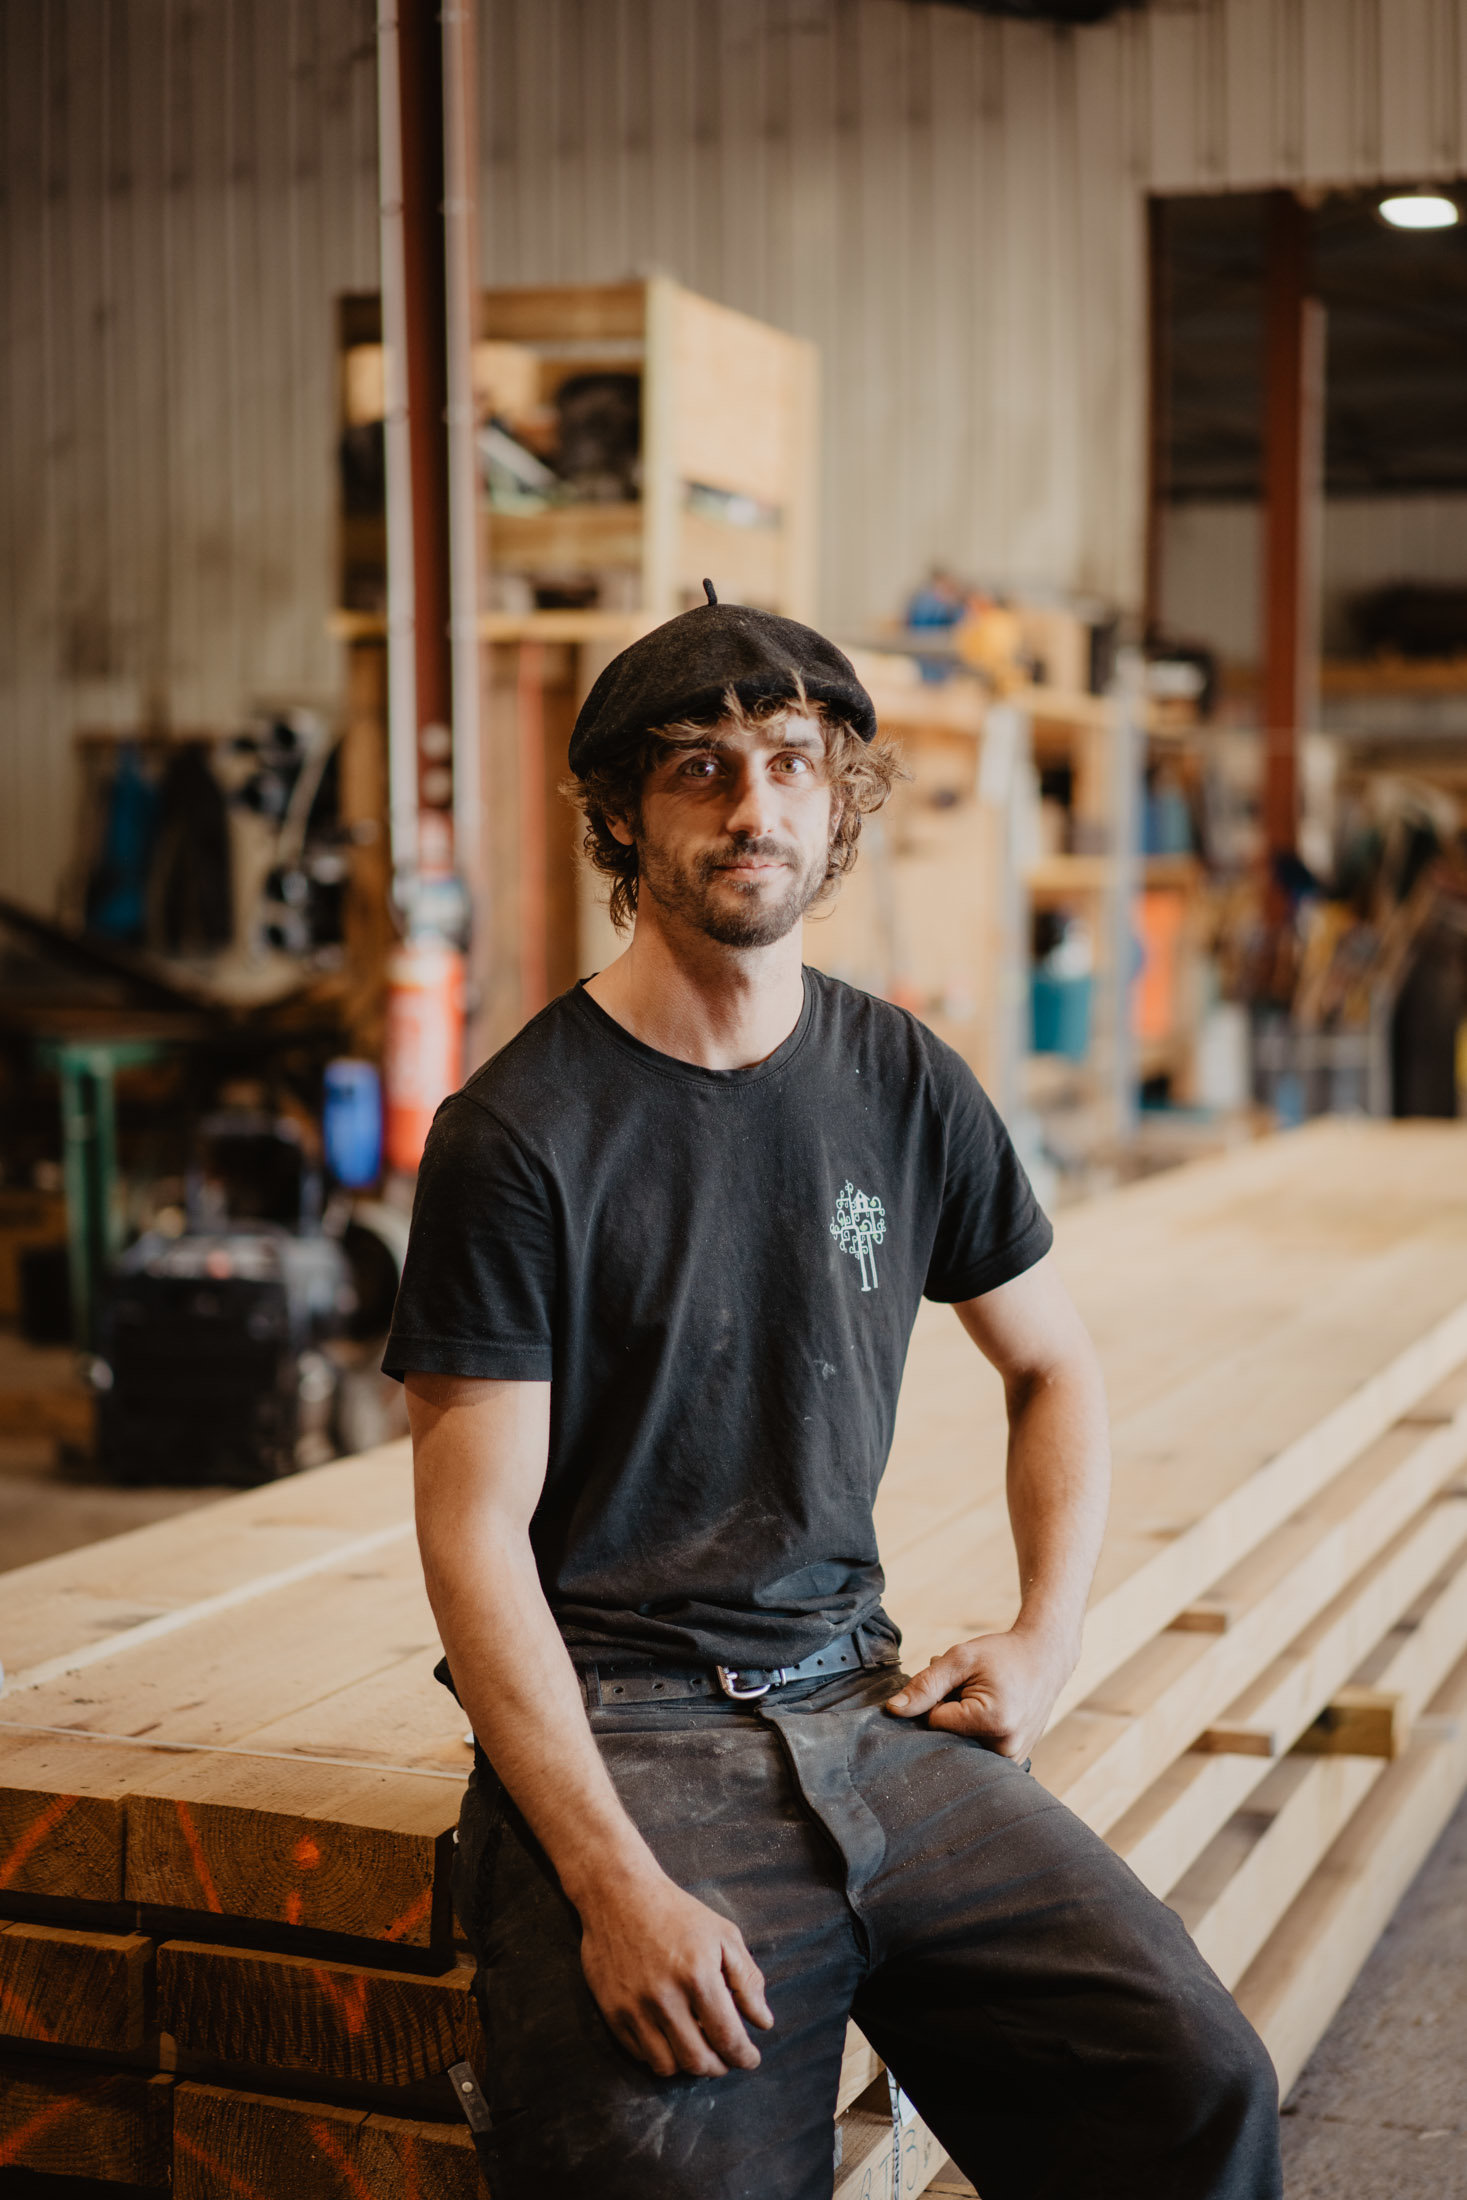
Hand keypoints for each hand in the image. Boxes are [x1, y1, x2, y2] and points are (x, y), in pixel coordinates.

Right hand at [576, 1867, 773, 2078]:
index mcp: (698, 1976)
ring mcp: (634, 2008)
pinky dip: (660, 2055)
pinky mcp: (612, 2012)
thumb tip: (763, 2022)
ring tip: (699, 2050)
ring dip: (688, 2065)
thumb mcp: (723, 1935)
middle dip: (719, 2067)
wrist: (620, 1894)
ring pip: (666, 2065)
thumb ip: (747, 1980)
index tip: (750, 2059)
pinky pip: (640, 2054)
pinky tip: (671, 2038)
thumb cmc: (678, 1913)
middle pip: (697, 2060)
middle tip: (726, 2059)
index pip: (727, 2037)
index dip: (743, 2056)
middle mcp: (664, 1997)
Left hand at [883, 1624, 1074, 1759]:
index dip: (938, 1699)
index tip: (958, 1683)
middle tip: (968, 1689)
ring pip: (960, 1746)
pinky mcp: (1015, 1762)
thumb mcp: (961, 1658)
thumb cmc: (1002, 1655)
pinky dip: (974, 1733)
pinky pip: (977, 1752)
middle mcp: (1006, 1748)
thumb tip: (893, 1710)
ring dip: (960, 1724)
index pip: (934, 1722)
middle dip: (948, 1713)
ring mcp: (1013, 1759)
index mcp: (993, 1721)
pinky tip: (989, 1713)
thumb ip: (925, 1685)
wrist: (1046, 1658)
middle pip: (947, 1740)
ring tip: (980, 1698)